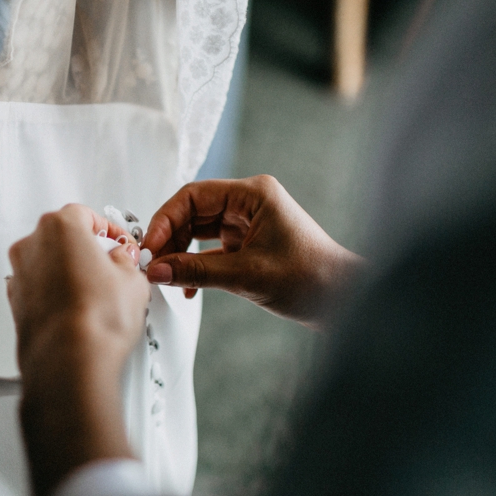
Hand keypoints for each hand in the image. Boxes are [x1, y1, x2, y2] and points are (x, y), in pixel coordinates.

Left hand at [7, 204, 149, 495]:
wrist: (69, 361)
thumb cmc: (95, 319)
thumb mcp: (132, 279)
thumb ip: (126, 261)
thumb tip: (122, 261)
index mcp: (60, 226)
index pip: (86, 214)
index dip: (109, 230)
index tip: (121, 244)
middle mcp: (32, 245)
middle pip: (62, 236)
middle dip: (87, 249)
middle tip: (111, 266)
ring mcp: (19, 274)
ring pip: (47, 262)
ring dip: (69, 271)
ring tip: (97, 294)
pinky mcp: (15, 303)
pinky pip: (38, 288)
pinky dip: (55, 293)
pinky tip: (77, 310)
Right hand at [142, 175, 364, 327]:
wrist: (344, 301)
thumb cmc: (312, 279)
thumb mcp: (246, 275)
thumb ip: (197, 271)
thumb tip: (158, 270)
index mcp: (254, 194)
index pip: (194, 196)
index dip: (166, 219)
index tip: (151, 244)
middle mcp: (249, 203)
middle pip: (192, 212)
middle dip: (170, 238)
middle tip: (152, 263)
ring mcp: (248, 223)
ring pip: (198, 231)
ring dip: (180, 253)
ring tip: (165, 276)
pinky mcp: (248, 244)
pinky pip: (210, 249)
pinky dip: (196, 265)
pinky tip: (187, 286)